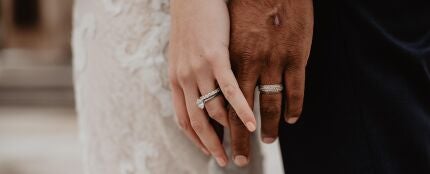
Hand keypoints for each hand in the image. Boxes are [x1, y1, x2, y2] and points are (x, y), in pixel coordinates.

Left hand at [168, 0, 256, 166]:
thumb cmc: (193, 24)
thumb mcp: (184, 54)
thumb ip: (190, 76)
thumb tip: (201, 94)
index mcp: (176, 79)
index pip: (183, 118)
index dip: (196, 139)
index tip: (209, 151)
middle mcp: (184, 78)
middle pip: (197, 121)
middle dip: (211, 145)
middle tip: (225, 160)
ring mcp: (198, 69)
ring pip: (214, 109)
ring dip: (231, 130)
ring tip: (245, 144)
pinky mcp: (215, 57)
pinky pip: (229, 90)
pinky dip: (241, 109)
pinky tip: (252, 122)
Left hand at [227, 0, 313, 165]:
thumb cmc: (240, 5)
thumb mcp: (220, 34)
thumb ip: (216, 61)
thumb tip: (211, 84)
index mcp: (220, 62)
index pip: (214, 106)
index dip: (214, 130)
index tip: (216, 146)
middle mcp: (244, 65)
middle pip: (237, 113)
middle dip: (236, 140)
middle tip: (238, 160)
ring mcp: (269, 61)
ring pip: (267, 105)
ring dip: (266, 127)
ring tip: (265, 142)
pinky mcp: (293, 55)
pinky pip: (294, 89)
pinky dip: (292, 107)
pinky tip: (291, 119)